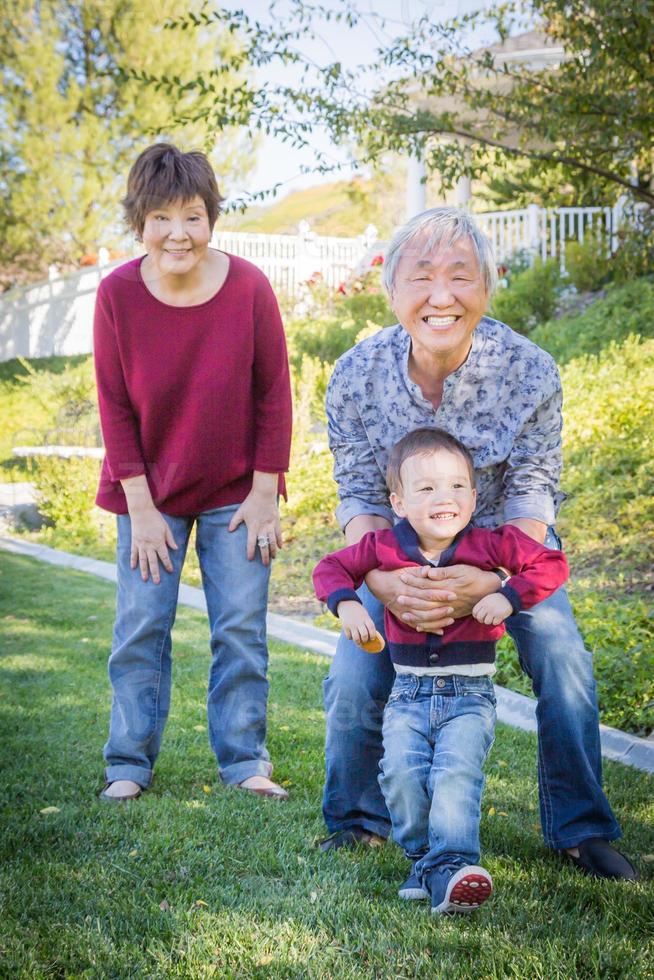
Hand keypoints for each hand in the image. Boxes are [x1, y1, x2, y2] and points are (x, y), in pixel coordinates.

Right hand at [129, 506, 177, 583]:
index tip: (170, 570)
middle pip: (153, 562)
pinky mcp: (134, 542)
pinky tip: (133, 568)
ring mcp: (141, 544)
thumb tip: (176, 548)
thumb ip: (170, 539)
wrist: (141, 511)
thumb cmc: (155, 518)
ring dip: (143, 570)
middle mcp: (149, 545)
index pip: (164, 556)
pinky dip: (133, 561)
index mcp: (158, 542)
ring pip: (142, 560)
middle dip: (155, 573)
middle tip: (157, 582)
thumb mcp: (166, 528)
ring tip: (144, 579)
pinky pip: (133, 553)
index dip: (167, 564)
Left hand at [228, 488, 281, 564]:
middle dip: (264, 556)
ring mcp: (270, 526)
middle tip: (264, 564)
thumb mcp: (240, 512)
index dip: (250, 552)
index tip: (250, 559)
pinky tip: (280, 547)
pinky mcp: (276, 522)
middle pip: (264, 545)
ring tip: (273, 558)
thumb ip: (234, 522)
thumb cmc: (250, 503)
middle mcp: (262, 528)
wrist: (264, 494)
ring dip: (273, 551)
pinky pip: (279, 534)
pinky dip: (279, 541)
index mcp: (253, 527)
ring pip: (272, 541)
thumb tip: (229, 531)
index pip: (251, 543)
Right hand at [337, 600, 376, 645]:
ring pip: (356, 638)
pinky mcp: (345, 626)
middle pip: (364, 635)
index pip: (371, 628)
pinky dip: (351, 638)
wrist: (346, 604)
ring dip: (358, 642)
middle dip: (365, 640)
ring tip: (359, 642)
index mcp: (366, 618)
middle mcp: (359, 622)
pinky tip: (352, 636)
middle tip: (365, 640)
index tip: (372, 638)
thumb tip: (371, 638)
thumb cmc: (359, 612)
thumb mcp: (365, 615)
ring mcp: (352, 624)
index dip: (373, 635)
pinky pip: (349, 636)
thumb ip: (368, 624)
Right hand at [365, 567, 456, 634]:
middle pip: (425, 607)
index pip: (426, 593)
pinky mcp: (402, 617)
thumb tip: (429, 570)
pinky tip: (440, 631)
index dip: (440, 594)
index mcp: (407, 588)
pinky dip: (428, 629)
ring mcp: (403, 611)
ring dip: (437, 620)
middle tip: (453, 608)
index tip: (452, 594)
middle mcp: (405, 601)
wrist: (378, 583)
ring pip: (422, 619)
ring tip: (451, 619)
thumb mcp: (406, 570)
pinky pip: (416, 625)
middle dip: (440, 608)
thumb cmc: (394, 575)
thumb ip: (418, 571)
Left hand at [370, 564, 501, 632]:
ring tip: (404, 613)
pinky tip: (419, 626)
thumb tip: (427, 573)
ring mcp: (451, 609)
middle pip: (425, 600)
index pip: (426, 584)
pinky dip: (428, 625)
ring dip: (416, 613)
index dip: (413, 581)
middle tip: (398, 597)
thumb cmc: (475, 576)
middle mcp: (447, 599)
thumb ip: (443, 572)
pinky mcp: (454, 615)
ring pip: (430, 613)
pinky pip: (439, 622)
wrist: (491, 590)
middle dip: (411, 598)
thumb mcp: (461, 569)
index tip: (402, 577)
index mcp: (447, 586)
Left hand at [472, 592, 512, 625]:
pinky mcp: (500, 615)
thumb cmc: (496, 599)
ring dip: (490, 621)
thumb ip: (481, 605)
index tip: (479, 616)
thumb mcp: (487, 599)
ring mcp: (493, 611)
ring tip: (493, 617)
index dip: (476, 616)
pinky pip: (495, 623)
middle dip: (482, 620)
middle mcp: (487, 607)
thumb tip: (475, 616)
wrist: (509, 598)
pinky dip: (496, 622)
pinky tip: (498, 618)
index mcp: (483, 602)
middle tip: (485, 619)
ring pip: (487, 622)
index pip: (474, 612)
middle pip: (479, 618)